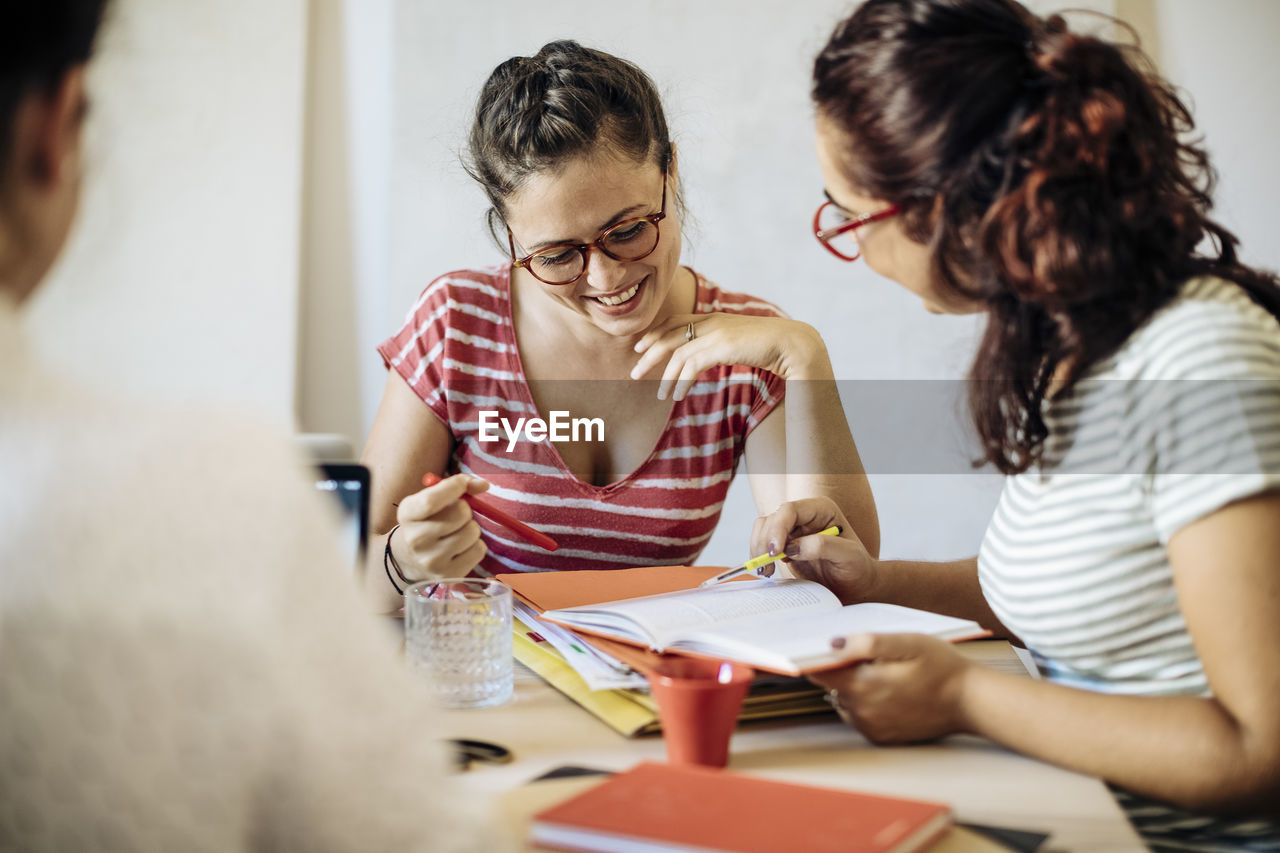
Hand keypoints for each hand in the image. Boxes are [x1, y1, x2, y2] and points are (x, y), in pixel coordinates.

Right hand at [391, 474, 488, 580]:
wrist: (408, 558)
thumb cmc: (427, 520)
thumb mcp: (431, 499)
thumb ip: (457, 485)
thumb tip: (484, 485)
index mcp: (408, 514)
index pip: (431, 501)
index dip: (454, 487)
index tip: (462, 484)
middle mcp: (416, 540)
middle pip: (461, 514)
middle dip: (465, 509)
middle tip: (456, 515)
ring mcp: (431, 561)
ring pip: (472, 532)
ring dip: (471, 528)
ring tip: (458, 532)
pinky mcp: (448, 576)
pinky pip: (479, 550)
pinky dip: (476, 545)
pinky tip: (461, 547)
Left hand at [630, 313, 828, 400]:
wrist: (791, 343)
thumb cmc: (768, 345)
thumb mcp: (737, 342)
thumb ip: (719, 344)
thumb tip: (704, 358)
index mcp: (712, 317)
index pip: (674, 322)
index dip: (654, 334)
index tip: (640, 347)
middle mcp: (711, 321)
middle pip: (669, 335)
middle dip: (649, 355)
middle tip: (634, 373)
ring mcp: (716, 332)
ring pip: (678, 353)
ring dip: (666, 377)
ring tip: (660, 396)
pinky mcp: (723, 346)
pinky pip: (693, 365)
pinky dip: (682, 382)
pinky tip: (677, 396)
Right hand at [752, 498, 877, 602]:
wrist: (855, 584)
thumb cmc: (857, 567)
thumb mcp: (849, 556)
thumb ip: (823, 547)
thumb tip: (792, 548)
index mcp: (821, 509)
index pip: (790, 510)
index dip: (778, 528)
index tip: (774, 551)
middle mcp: (804, 516)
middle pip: (772, 519)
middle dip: (765, 541)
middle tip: (766, 566)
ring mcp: (793, 531)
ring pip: (763, 529)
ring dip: (758, 548)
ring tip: (765, 570)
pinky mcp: (785, 546)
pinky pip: (763, 544)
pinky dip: (759, 556)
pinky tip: (766, 570)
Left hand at [810, 634, 972, 743]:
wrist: (970, 702)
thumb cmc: (941, 667)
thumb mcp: (908, 643)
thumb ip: (868, 643)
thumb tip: (833, 644)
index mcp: (863, 686)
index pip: (818, 672)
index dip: (814, 656)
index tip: (814, 643)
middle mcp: (862, 712)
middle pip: (832, 685)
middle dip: (839, 668)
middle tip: (861, 651)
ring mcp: (871, 727)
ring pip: (844, 700)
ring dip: (852, 685)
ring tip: (879, 670)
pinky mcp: (881, 737)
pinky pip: (859, 715)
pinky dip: (865, 701)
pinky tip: (887, 689)